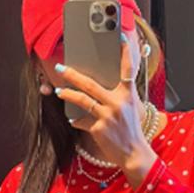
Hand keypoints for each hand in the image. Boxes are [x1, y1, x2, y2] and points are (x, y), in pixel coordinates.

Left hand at [54, 35, 156, 188]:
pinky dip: (76, 119)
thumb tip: (102, 84)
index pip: (128, 70)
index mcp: (129, 96)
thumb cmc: (131, 130)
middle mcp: (118, 103)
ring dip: (68, 94)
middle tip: (61, 67)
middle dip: (73, 75)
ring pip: (82, 100)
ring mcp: (108, 116)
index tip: (122, 39)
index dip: (126, 54)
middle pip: (91, 84)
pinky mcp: (99, 128)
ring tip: (59, 90)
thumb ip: (121, 95)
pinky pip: (82, 120)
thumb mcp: (131, 109)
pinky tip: (73, 119)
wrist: (134, 153)